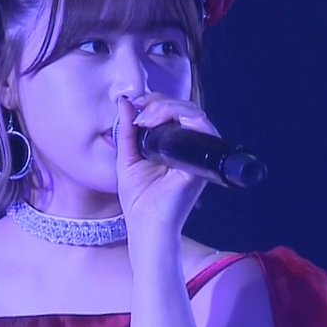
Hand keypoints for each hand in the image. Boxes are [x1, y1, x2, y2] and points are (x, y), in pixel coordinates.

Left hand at [114, 93, 219, 236]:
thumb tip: (125, 101)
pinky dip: (179, 116)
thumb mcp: (127, 158)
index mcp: (176, 147)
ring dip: (167, 106)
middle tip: (138, 110)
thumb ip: (127, 130)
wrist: (145, 226)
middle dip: (159, 101)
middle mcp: (190, 149)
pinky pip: (202, 128)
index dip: (156, 101)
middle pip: (186, 108)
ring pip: (194, 113)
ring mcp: (198, 155)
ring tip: (144, 118)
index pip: (175, 112)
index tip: (134, 105)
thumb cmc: (139, 199)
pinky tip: (153, 124)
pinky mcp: (201, 161)